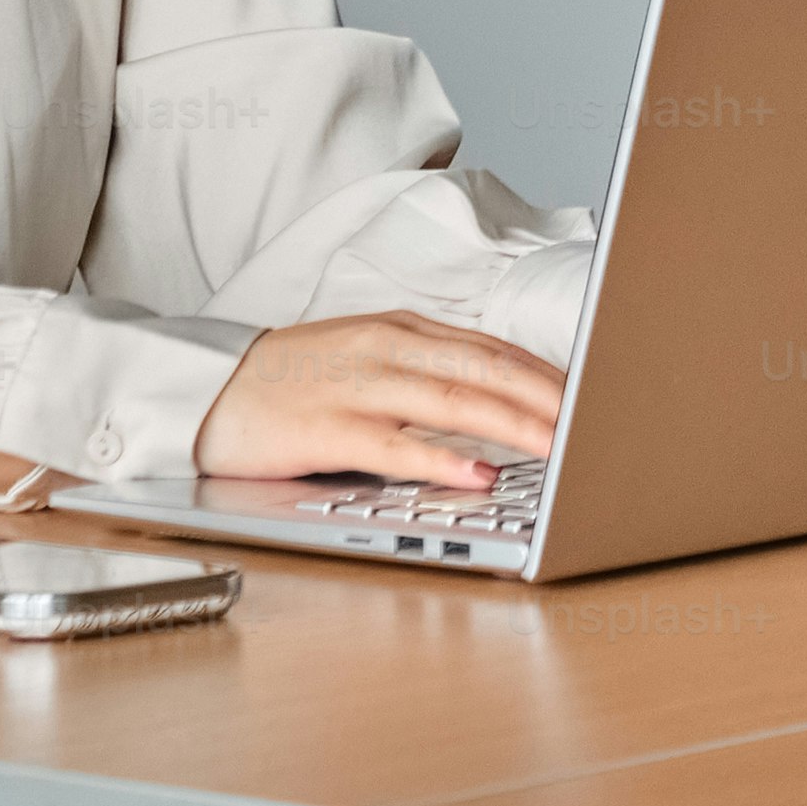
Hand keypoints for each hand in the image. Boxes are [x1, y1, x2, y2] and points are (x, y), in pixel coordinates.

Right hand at [195, 311, 569, 488]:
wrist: (205, 388)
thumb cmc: (295, 381)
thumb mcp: (369, 358)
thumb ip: (429, 372)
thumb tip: (501, 400)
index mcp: (403, 331)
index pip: (493, 349)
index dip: (549, 373)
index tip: (597, 394)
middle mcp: (387, 350)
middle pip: (486, 370)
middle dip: (550, 397)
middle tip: (601, 421)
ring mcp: (356, 387)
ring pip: (453, 401)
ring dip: (514, 424)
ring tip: (562, 445)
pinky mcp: (324, 429)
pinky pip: (393, 445)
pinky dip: (440, 459)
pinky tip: (477, 473)